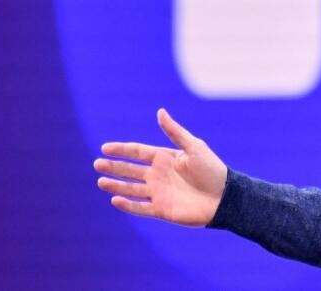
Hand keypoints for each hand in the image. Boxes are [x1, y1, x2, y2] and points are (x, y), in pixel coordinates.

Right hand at [93, 108, 227, 226]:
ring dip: (116, 185)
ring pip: (131, 188)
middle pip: (130, 170)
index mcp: (164, 158)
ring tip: (100, 181)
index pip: (137, 152)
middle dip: (113, 167)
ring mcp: (159, 193)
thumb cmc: (211, 169)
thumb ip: (174, 132)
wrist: (224, 197)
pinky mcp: (162, 210)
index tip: (104, 148)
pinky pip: (140, 207)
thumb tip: (160, 111)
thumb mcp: (193, 146)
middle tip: (96, 164)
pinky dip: (128, 205)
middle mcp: (158, 175)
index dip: (121, 150)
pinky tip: (115, 200)